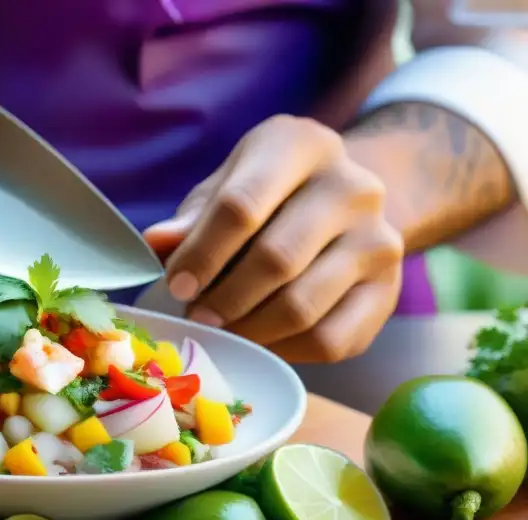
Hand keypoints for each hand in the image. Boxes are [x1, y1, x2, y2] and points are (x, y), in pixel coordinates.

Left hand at [143, 115, 403, 363]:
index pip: (242, 205)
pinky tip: (260, 339)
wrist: (347, 205)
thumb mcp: (226, 187)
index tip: (176, 285)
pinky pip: (328, 340)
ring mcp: (378, 240)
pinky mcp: (388, 292)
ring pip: (302, 307)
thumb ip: (193, 217)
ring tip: (223, 328)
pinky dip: (284, 350)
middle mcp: (352, 187)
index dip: (202, 254)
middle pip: (276, 259)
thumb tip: (156, 244)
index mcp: (301, 146)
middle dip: (224, 298)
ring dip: (249, 329)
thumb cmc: (269, 196)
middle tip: (197, 315)